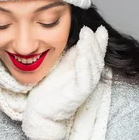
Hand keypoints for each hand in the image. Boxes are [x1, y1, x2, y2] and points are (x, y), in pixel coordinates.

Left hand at [21, 25, 108, 139]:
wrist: (38, 111)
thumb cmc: (48, 89)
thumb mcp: (61, 65)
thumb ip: (71, 54)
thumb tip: (80, 36)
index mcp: (84, 73)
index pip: (95, 55)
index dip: (99, 43)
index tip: (100, 29)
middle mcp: (86, 81)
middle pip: (97, 60)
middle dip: (95, 44)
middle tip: (91, 30)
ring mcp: (83, 90)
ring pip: (93, 69)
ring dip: (91, 52)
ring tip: (87, 38)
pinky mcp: (76, 97)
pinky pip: (84, 80)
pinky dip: (84, 67)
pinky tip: (82, 56)